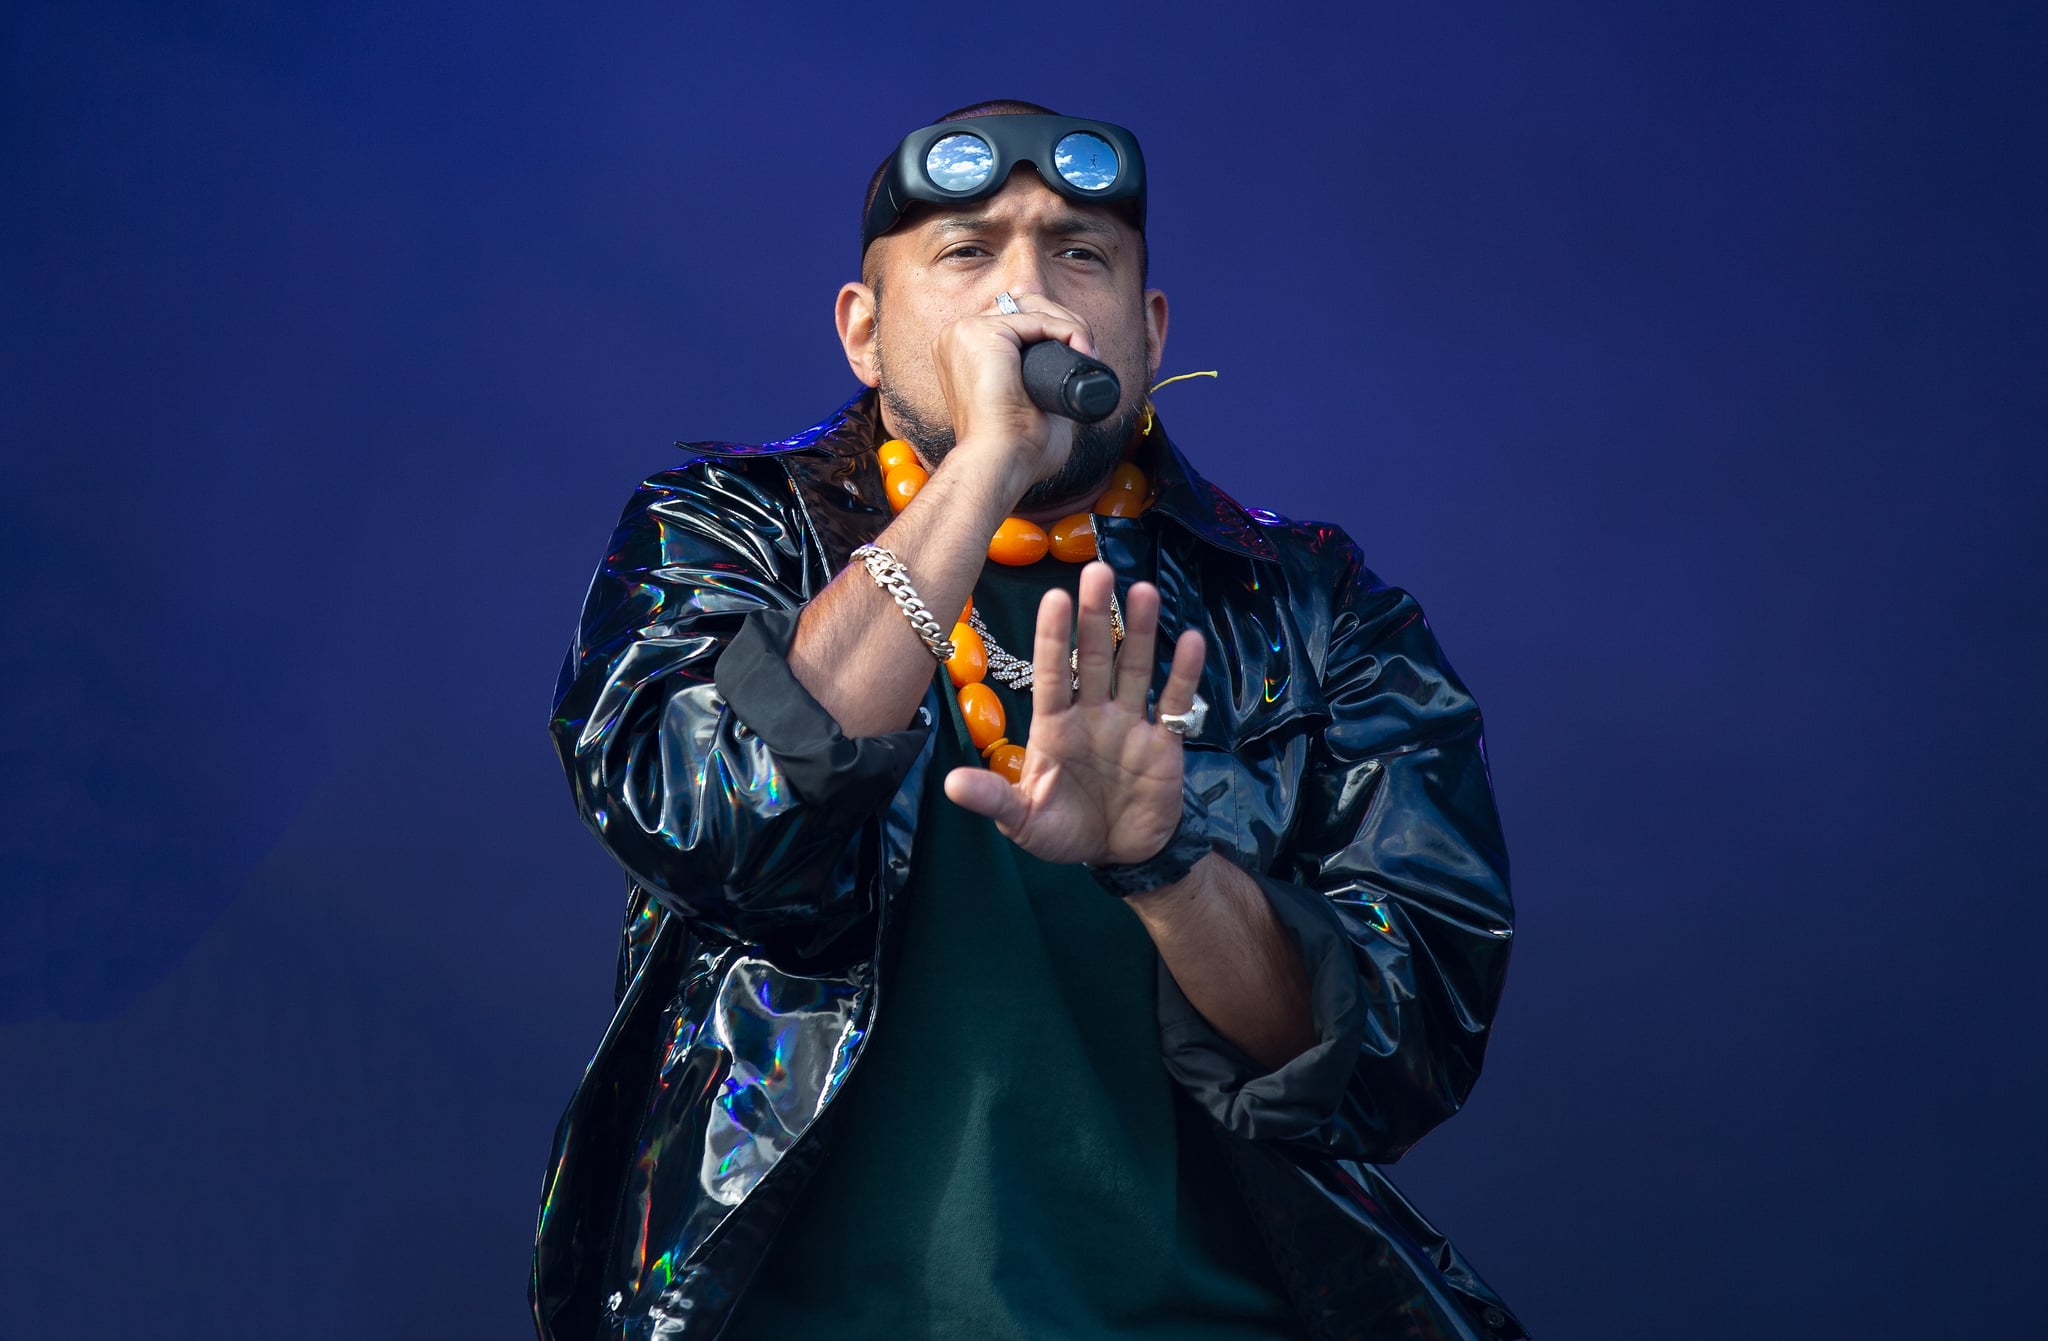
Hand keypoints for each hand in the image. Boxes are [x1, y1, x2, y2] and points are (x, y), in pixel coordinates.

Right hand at [930, 293, 1099, 503]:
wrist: (1000, 464)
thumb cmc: (1014, 450)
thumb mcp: (1031, 405)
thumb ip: (1046, 383)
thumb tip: (1079, 372)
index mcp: (964, 352)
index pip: (1015, 321)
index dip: (1054, 333)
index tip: (1081, 359)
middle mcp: (958, 337)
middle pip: (1024, 306)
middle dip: (1065, 324)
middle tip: (1090, 355)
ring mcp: (965, 331)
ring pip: (1033, 308)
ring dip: (1070, 325)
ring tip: (1088, 356)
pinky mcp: (981, 332)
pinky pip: (1038, 318)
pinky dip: (1067, 330)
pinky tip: (1082, 351)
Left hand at [943, 561, 1205, 865]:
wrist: (1118, 854)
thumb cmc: (1064, 830)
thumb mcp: (1023, 820)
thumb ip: (994, 799)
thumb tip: (949, 784)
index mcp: (1054, 725)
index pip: (1052, 673)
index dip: (1053, 637)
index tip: (1055, 598)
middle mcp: (1092, 713)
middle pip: (1094, 657)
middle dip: (1096, 616)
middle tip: (1099, 571)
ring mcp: (1130, 723)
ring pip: (1134, 668)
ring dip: (1141, 631)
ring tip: (1144, 592)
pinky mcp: (1165, 742)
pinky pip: (1176, 702)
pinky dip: (1184, 673)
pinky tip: (1191, 640)